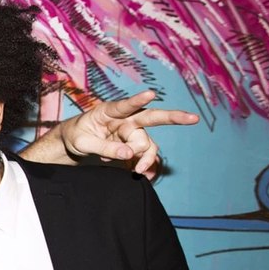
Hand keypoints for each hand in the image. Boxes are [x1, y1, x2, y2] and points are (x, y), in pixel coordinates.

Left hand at [61, 90, 197, 178]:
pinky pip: (145, 156)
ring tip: (137, 171)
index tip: (150, 94)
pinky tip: (144, 175)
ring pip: (147, 144)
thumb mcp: (82, 142)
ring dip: (145, 158)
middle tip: (193, 119)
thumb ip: (103, 147)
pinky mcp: (134, 146)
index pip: (125, 105)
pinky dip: (145, 166)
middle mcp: (125, 120)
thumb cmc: (77, 135)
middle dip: (173, 118)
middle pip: (152, 118)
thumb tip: (127, 154)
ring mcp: (131, 133)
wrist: (74, 142)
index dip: (138, 100)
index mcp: (109, 112)